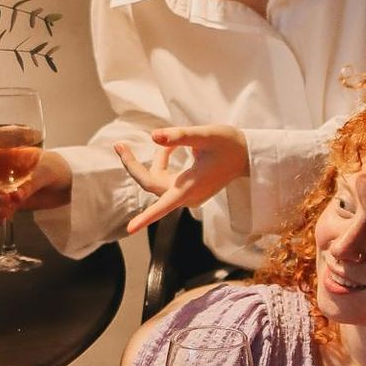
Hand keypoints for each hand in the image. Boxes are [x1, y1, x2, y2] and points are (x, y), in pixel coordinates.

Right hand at [0, 144, 73, 212]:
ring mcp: (8, 186)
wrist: (72, 185)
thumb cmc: (59, 168)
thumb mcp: (45, 172)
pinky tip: (2, 220)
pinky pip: (0, 209)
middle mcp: (5, 169)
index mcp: (11, 154)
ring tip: (6, 211)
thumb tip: (15, 197)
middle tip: (3, 198)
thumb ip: (30, 184)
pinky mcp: (14, 202)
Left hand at [113, 125, 248, 231]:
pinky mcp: (188, 190)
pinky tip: (173, 148)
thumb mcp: (204, 135)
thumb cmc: (228, 143)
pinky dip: (164, 162)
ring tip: (171, 142)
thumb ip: (179, 136)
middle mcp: (186, 196)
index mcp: (189, 188)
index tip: (129, 230)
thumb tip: (153, 136)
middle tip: (119, 144)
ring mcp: (186, 195)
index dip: (146, 218)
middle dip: (134, 165)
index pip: (162, 205)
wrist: (246, 154)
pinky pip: (166, 178)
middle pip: (151, 184)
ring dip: (157, 159)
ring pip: (158, 179)